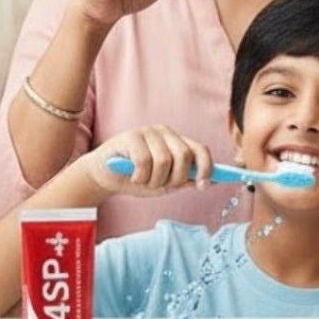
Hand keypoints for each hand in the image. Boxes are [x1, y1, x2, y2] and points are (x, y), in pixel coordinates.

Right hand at [85, 126, 213, 195]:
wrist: (105, 177)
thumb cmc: (137, 178)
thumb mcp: (165, 183)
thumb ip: (185, 180)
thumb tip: (212, 182)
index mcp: (178, 141)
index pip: (201, 150)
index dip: (206, 168)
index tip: (202, 186)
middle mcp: (166, 132)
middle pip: (184, 156)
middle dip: (175, 179)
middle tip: (160, 186)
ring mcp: (148, 131)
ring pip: (164, 160)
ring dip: (154, 180)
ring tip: (143, 181)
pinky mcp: (131, 136)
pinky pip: (144, 161)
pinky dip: (140, 177)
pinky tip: (133, 177)